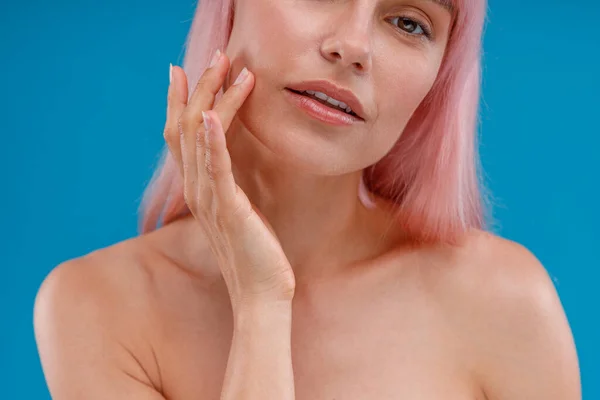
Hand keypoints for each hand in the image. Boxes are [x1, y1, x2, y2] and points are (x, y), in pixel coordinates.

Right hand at [164, 52, 295, 309]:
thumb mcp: (238, 211)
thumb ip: (228, 187)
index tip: (184, 71)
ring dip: (211, 99)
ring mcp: (210, 200)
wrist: (260, 293)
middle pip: (186, 128)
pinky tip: (213, 114)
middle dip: (200, 88)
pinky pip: (217, 170)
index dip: (181, 102)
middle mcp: (197, 191)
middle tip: (215, 56)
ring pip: (199, 139)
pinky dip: (212, 140)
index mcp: (199, 189)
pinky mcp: (230, 210)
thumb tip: (228, 166)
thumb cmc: (253, 253)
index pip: (182, 136)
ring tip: (225, 67)